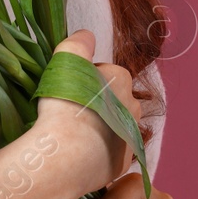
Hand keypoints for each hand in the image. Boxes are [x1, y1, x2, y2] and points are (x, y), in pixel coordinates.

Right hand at [31, 29, 144, 198]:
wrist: (64, 157)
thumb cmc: (64, 105)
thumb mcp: (66, 60)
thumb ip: (77, 43)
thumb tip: (87, 35)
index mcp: (122, 80)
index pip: (103, 73)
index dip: (83, 80)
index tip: (68, 90)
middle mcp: (133, 107)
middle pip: (111, 99)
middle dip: (95, 103)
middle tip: (69, 112)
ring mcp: (129, 136)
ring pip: (113, 125)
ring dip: (98, 127)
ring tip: (73, 134)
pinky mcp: (123, 163)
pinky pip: (111, 151)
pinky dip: (99, 151)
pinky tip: (80, 153)